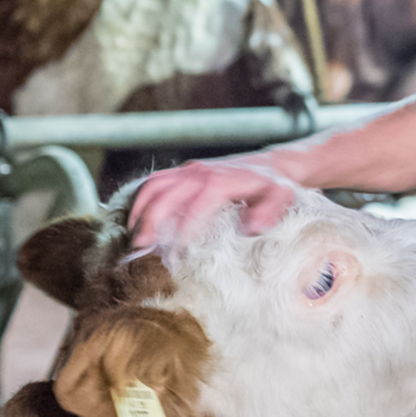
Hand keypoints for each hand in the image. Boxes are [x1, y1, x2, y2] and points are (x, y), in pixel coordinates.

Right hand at [128, 156, 298, 248]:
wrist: (271, 166)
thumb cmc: (275, 187)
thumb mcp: (282, 198)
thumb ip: (270, 212)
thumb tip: (251, 228)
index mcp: (222, 181)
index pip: (197, 203)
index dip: (184, 227)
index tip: (176, 250)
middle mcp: (201, 173)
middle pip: (166, 193)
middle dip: (151, 220)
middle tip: (141, 247)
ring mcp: (190, 171)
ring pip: (155, 185)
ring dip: (140, 209)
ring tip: (133, 235)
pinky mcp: (184, 172)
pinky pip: (155, 181)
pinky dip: (141, 199)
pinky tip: (137, 219)